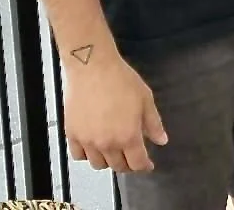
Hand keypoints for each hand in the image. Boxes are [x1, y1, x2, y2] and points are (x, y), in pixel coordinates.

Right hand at [64, 51, 167, 171]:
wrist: (92, 68)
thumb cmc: (120, 79)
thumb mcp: (145, 98)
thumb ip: (153, 123)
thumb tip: (161, 140)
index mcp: (128, 136)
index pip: (137, 163)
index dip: (144, 166)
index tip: (147, 165)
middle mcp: (107, 144)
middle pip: (118, 166)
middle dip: (128, 164)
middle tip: (132, 156)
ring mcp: (88, 141)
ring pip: (98, 164)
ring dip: (108, 161)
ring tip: (113, 151)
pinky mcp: (72, 134)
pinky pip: (78, 155)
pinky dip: (87, 155)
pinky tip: (93, 146)